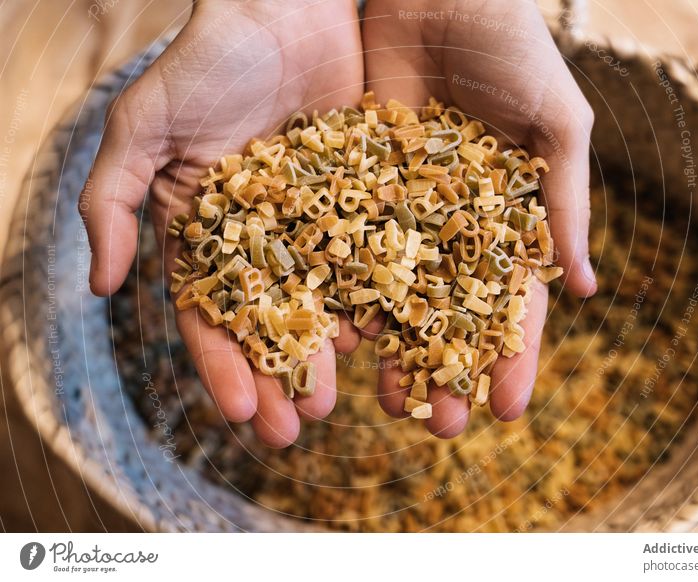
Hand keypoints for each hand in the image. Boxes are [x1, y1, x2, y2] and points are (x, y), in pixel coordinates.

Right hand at [79, 0, 363, 446]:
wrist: (286, 8)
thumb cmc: (206, 60)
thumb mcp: (143, 124)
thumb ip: (111, 201)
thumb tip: (99, 288)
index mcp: (206, 231)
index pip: (209, 312)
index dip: (221, 365)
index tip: (240, 414)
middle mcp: (260, 238)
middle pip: (269, 322)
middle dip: (277, 376)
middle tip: (294, 429)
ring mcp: (315, 223)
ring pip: (322, 302)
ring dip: (326, 353)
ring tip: (336, 400)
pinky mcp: (363, 201)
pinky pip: (369, 259)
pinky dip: (373, 300)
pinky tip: (381, 340)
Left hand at [363, 0, 596, 436]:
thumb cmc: (513, 50)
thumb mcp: (556, 124)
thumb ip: (566, 202)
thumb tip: (590, 289)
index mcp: (506, 220)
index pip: (511, 304)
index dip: (512, 357)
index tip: (508, 411)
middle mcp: (452, 228)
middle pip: (449, 314)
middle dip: (446, 370)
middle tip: (440, 426)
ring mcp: (400, 212)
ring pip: (395, 296)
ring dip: (394, 352)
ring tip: (389, 404)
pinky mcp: (351, 187)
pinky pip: (347, 249)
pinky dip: (346, 294)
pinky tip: (343, 339)